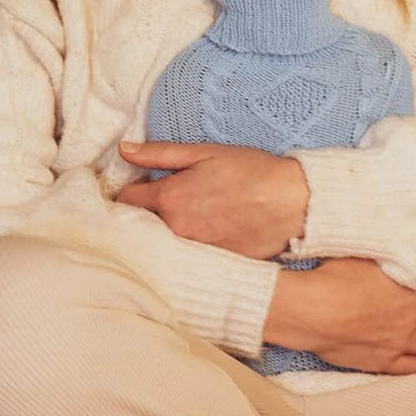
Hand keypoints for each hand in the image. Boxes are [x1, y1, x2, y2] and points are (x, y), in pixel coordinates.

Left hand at [116, 141, 308, 259]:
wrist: (291, 202)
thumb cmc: (250, 171)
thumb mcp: (204, 153)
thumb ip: (160, 154)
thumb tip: (124, 150)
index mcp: (169, 199)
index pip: (126, 200)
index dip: (132, 188)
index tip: (145, 183)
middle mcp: (175, 230)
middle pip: (138, 225)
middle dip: (143, 212)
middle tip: (165, 200)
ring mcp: (191, 251)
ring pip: (159, 243)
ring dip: (162, 231)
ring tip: (187, 215)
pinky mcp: (209, 265)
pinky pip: (182, 257)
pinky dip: (184, 246)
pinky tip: (203, 232)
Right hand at [264, 258, 415, 374]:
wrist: (315, 312)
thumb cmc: (335, 278)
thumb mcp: (363, 256)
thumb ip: (384, 258)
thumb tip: (390, 250)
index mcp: (410, 288)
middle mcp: (412, 317)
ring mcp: (400, 343)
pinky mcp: (384, 363)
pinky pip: (411, 368)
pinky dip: (412, 361)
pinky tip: (406, 353)